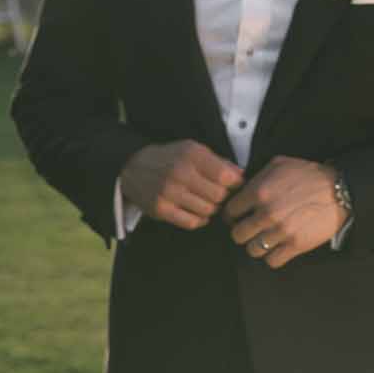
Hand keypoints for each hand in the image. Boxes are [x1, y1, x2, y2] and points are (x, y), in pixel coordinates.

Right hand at [119, 142, 242, 229]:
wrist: (133, 167)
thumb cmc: (170, 158)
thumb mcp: (193, 149)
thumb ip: (218, 161)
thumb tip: (240, 175)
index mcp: (191, 155)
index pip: (226, 176)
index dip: (235, 183)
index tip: (234, 184)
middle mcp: (180, 173)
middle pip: (219, 196)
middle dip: (223, 197)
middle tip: (219, 194)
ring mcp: (169, 193)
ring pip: (208, 211)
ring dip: (212, 208)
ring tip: (206, 201)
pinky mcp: (161, 209)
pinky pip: (192, 223)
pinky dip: (200, 219)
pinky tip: (198, 212)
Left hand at [222, 157, 345, 268]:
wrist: (341, 190)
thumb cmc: (310, 175)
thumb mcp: (280, 164)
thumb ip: (257, 176)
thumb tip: (241, 187)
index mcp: (259, 192)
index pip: (230, 212)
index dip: (232, 215)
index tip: (237, 218)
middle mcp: (266, 213)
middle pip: (237, 235)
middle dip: (243, 232)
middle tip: (251, 229)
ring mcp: (281, 231)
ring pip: (253, 250)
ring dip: (257, 246)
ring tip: (265, 239)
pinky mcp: (296, 245)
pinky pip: (272, 261)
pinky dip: (273, 257)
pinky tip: (278, 248)